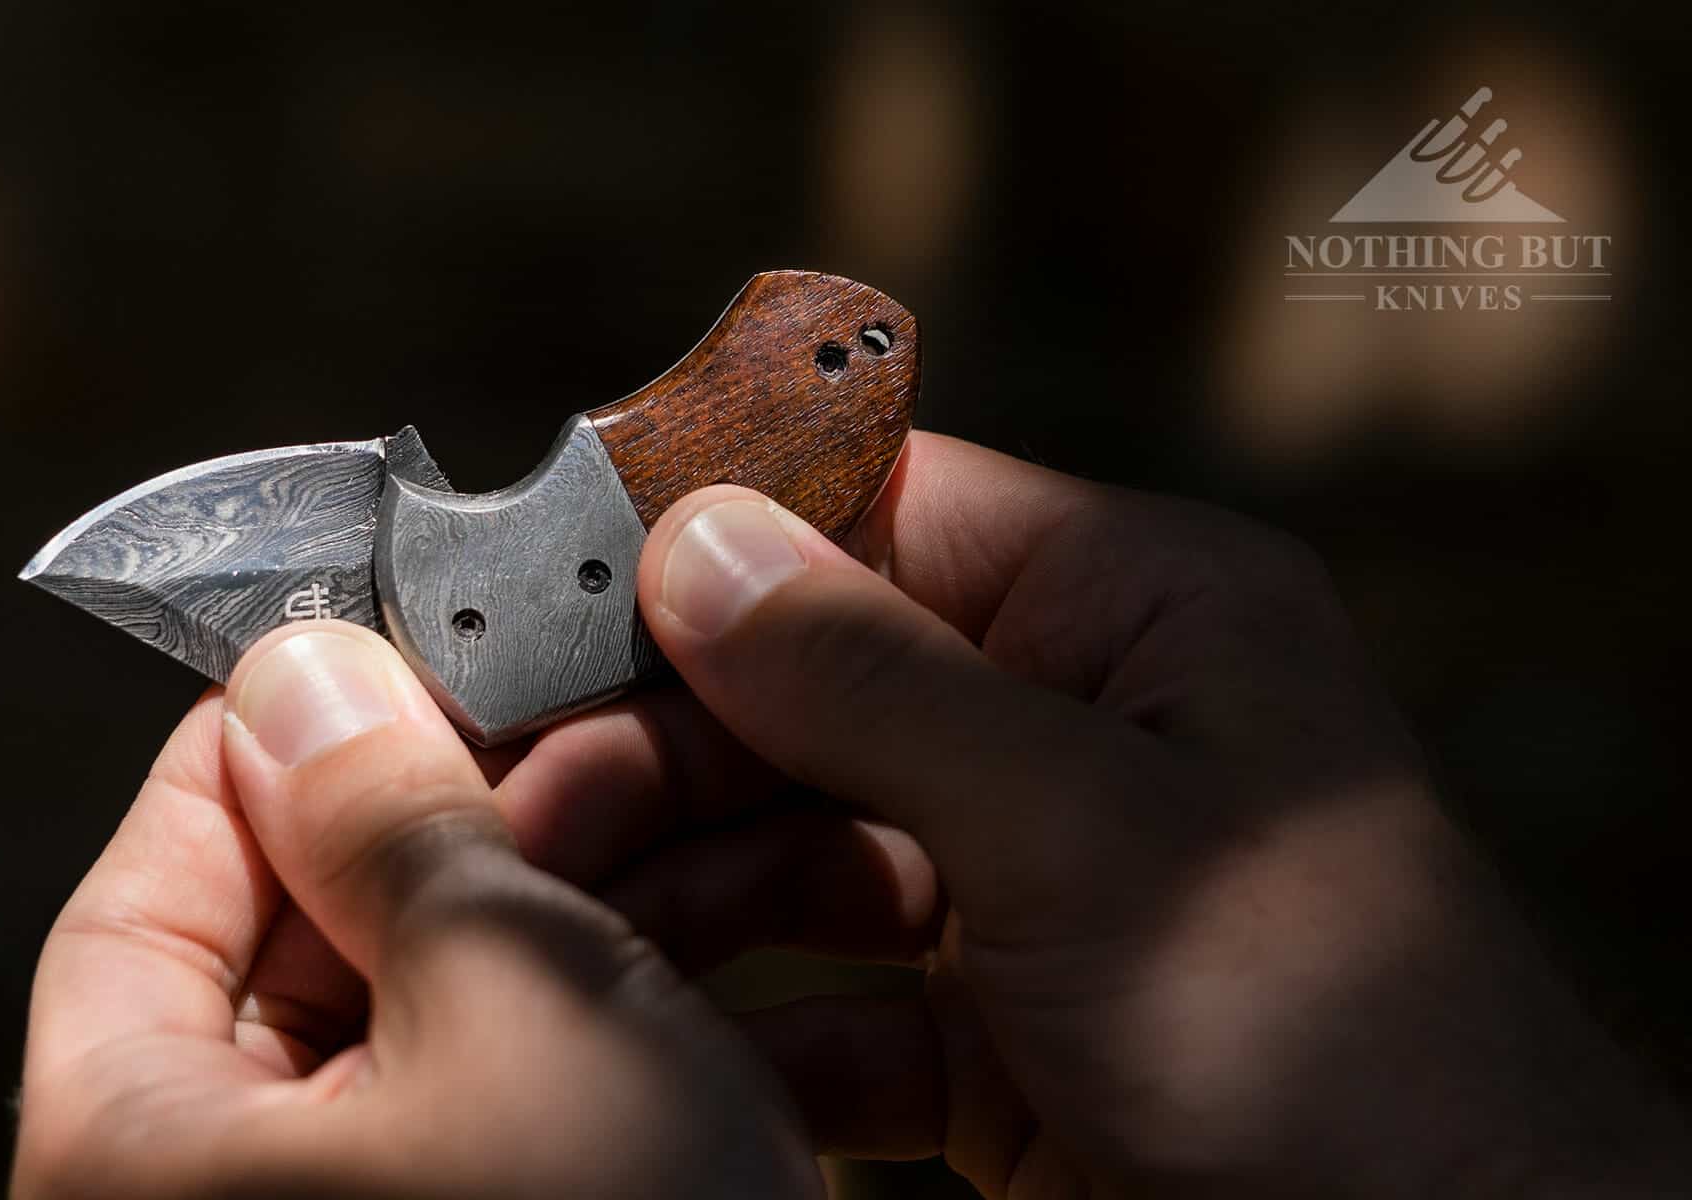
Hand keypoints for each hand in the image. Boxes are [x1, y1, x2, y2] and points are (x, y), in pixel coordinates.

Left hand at [11, 622, 821, 1198]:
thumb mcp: (516, 1006)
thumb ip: (399, 824)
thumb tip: (307, 676)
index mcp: (148, 1152)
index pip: (155, 879)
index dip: (275, 743)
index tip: (393, 647)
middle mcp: (249, 1191)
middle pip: (336, 921)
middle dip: (504, 803)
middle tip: (617, 711)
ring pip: (473, 985)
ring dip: (613, 881)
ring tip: (742, 795)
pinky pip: (553, 1064)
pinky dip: (651, 986)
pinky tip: (769, 923)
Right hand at [628, 432, 1691, 1196]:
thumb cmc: (1332, 1031)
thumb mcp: (1089, 828)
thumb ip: (881, 684)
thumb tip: (698, 543)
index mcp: (1135, 614)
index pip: (886, 513)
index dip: (720, 536)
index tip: (557, 575)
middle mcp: (1076, 726)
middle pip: (814, 686)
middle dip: (668, 740)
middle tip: (527, 788)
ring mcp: (1030, 878)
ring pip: (803, 842)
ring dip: (680, 880)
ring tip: (555, 910)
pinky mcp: (1000, 1023)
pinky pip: (836, 995)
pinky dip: (751, 1022)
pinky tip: (668, 1039)